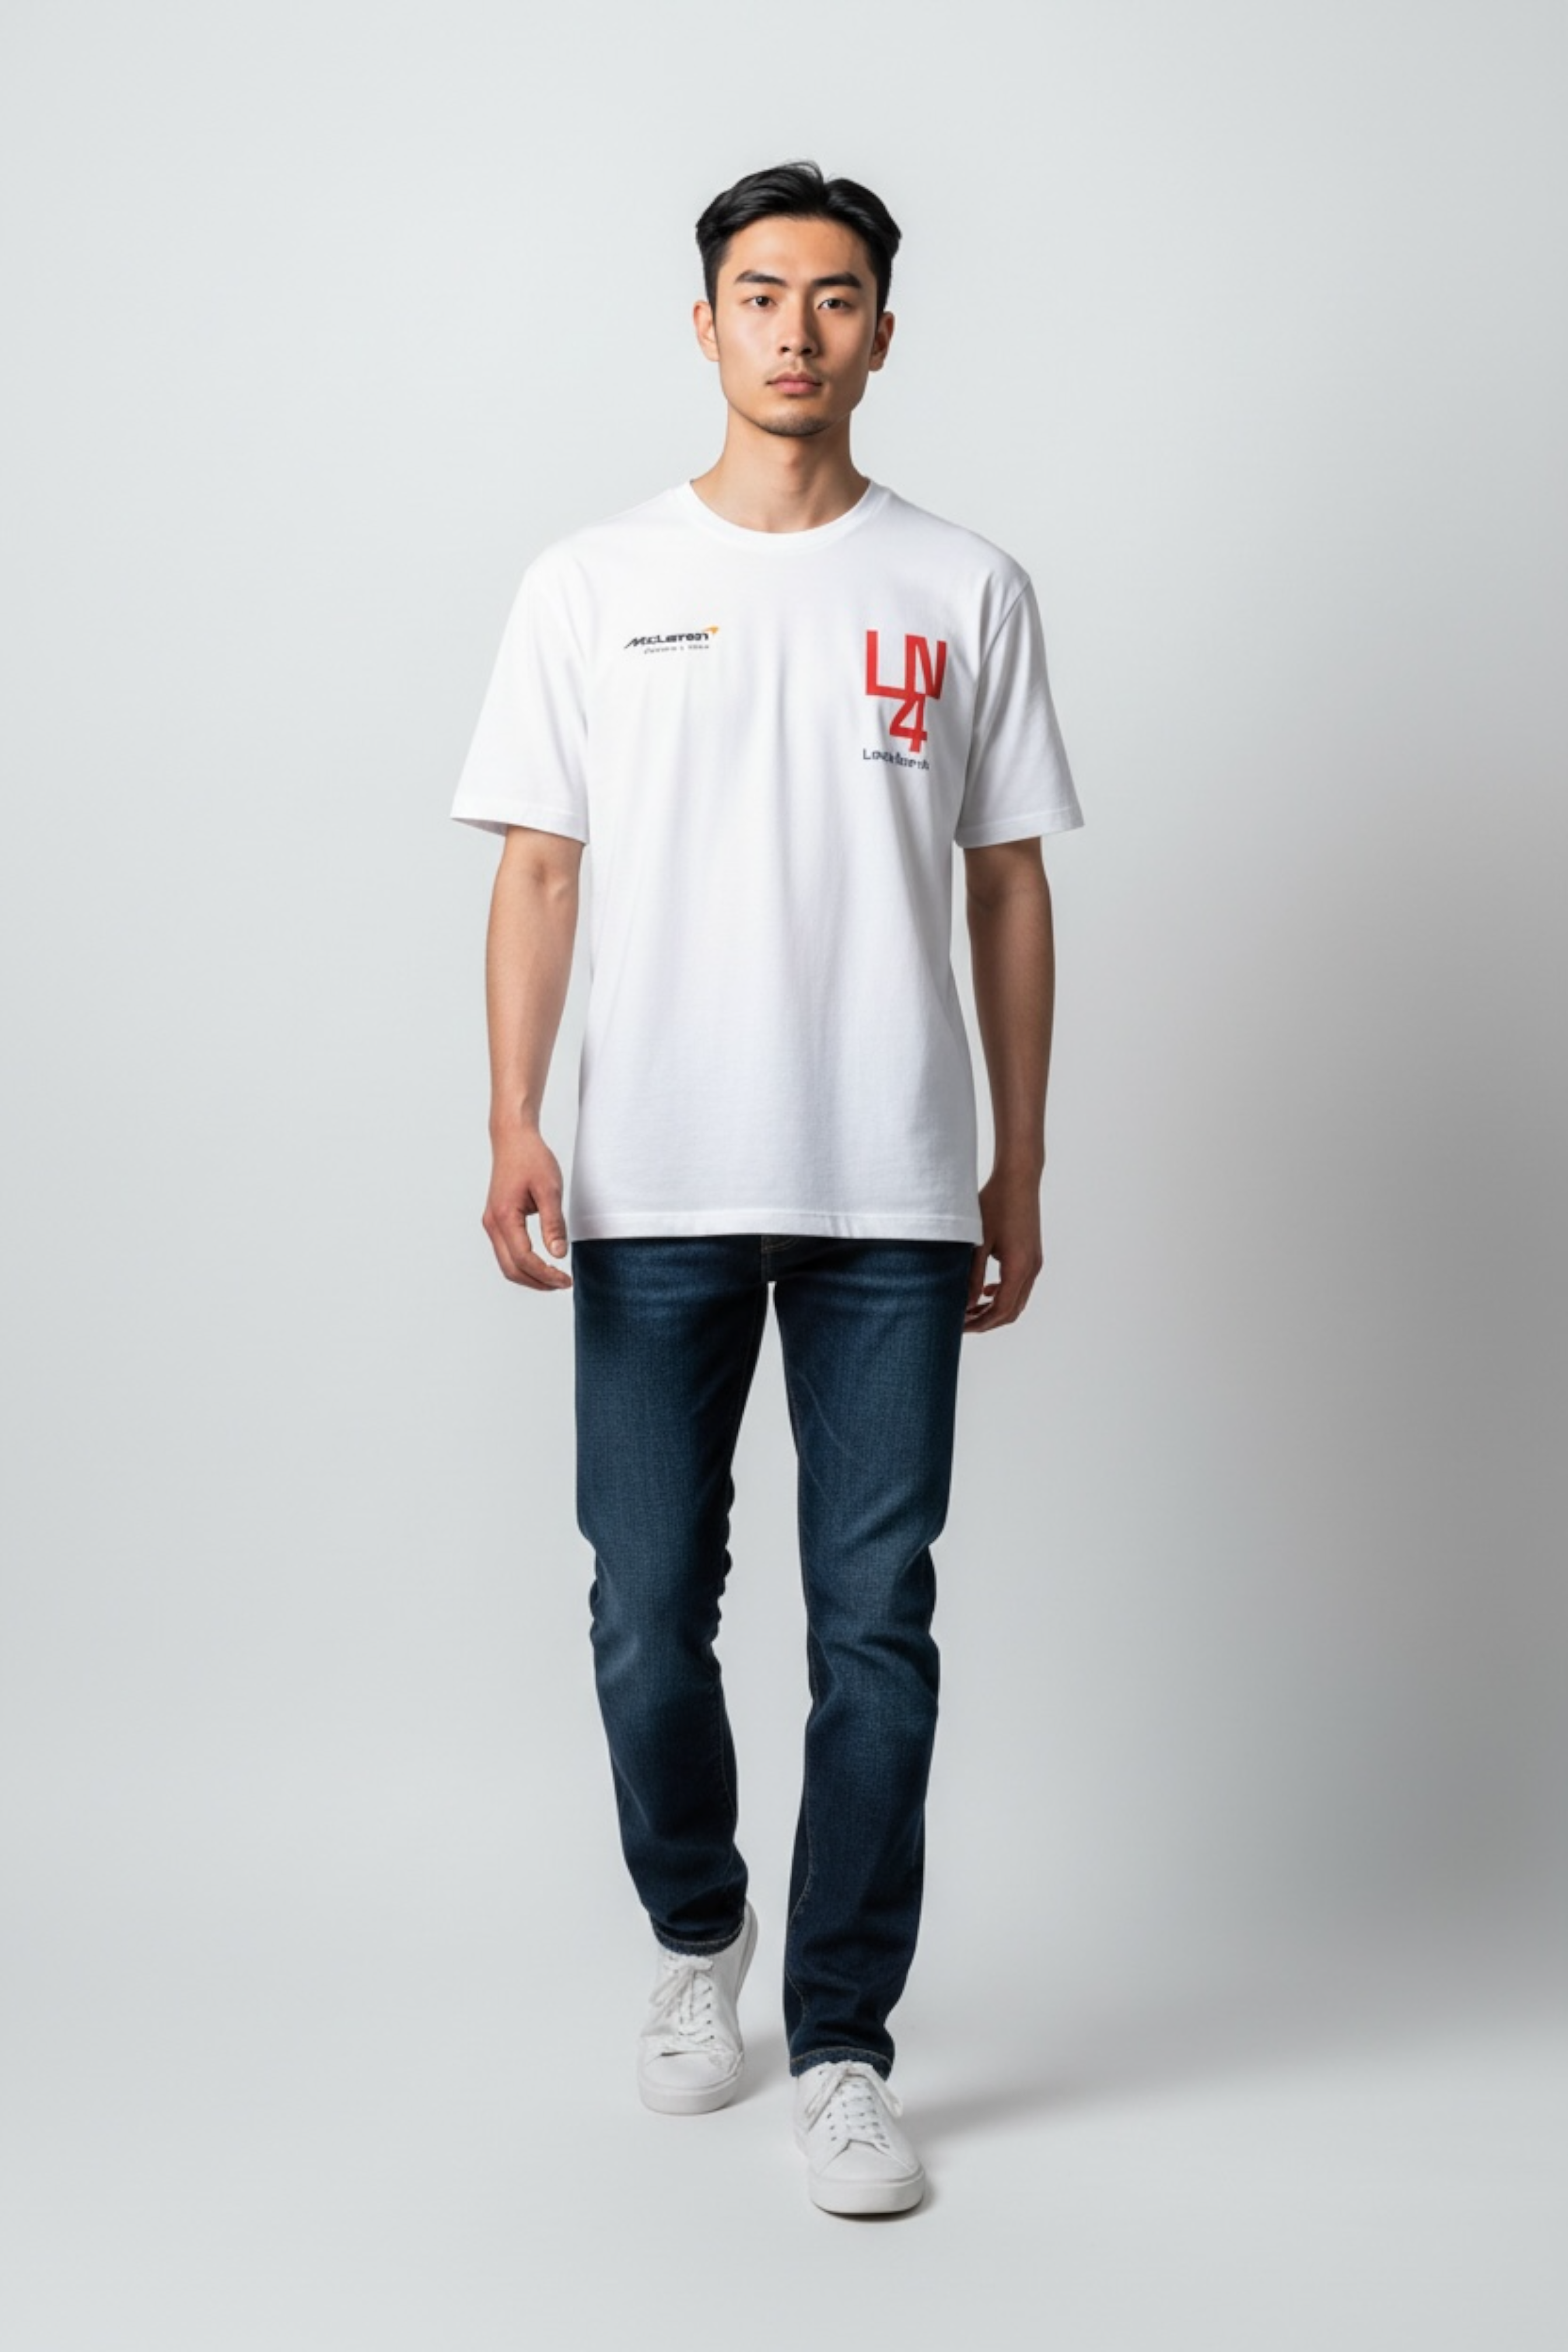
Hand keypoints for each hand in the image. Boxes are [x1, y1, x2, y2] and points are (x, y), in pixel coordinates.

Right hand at [482, 1125, 572, 1290]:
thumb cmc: (531, 1158)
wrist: (513, 1139)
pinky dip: (523, 1264)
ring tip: (554, 1278)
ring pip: (506, 1263)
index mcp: (504, 1217)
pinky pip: (506, 1252)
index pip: (524, 1259)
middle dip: (537, 1282)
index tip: (566, 1279)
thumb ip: (553, 1224)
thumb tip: (558, 1254)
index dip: (545, 1274)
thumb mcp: (549, 1189)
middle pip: (511, 1269)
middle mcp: (492, 1223)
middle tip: (563, 1283)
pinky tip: (542, 1263)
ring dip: (530, 1275)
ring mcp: (492, 1223)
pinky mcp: (496, 1220)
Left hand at [964, 1165, 1043, 1330]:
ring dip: (995, 1308)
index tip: (960, 1326)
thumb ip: (972, 1275)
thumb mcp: (978, 1241)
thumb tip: (966, 1304)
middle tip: (962, 1322)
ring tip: (970, 1309)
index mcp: (1019, 1267)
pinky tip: (986, 1291)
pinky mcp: (1032, 1255)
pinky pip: (1020, 1285)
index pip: (1002, 1310)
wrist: (1019, 1179)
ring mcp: (1035, 1262)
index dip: (981, 1323)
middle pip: (1011, 1311)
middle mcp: (1031, 1268)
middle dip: (987, 1321)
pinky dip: (1003, 1294)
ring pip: (1017, 1300)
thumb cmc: (996, 1204)